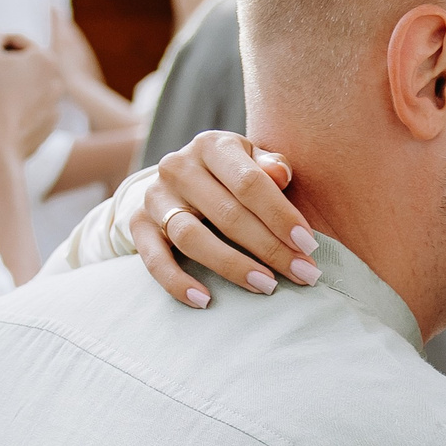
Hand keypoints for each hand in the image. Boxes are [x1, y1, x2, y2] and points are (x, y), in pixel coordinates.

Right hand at [0, 31, 63, 159]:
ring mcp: (55, 106)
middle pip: (26, 66)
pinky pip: (30, 111)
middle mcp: (58, 81)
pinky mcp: (48, 126)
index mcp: (46, 58)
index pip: (18, 42)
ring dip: (13, 89)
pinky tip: (3, 117)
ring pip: (29, 89)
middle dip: (7, 68)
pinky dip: (18, 110)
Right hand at [130, 131, 318, 307]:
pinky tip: (204, 300)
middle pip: (227, 214)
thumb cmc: (230, 176)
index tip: (308, 246)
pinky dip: (177, 283)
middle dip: (270, 248)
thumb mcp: (251, 162)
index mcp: (212, 145)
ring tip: (266, 286)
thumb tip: (281, 174)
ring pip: (192, 238)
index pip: (250, 182)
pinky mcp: (137, 225)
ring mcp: (155, 197)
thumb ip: (269, 167)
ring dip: (232, 266)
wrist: (177, 182)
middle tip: (302, 274)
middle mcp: (178, 166)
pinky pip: (154, 260)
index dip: (281, 216)